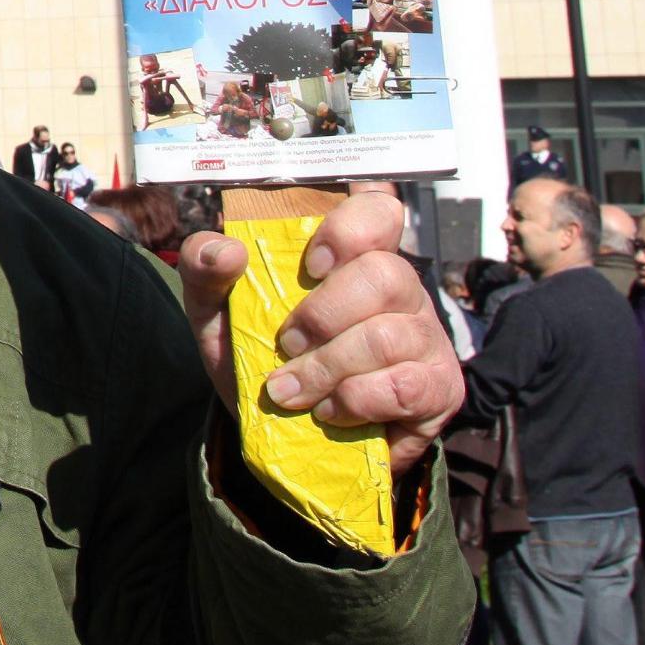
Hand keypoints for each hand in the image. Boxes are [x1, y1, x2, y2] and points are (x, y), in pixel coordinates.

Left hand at [177, 192, 463, 473]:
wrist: (280, 433)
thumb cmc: (258, 354)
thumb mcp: (217, 309)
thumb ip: (206, 267)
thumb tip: (226, 250)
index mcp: (350, 256)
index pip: (377, 210)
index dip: (351, 228)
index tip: (314, 264)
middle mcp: (399, 287)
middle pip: (384, 273)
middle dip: (324, 315)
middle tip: (287, 344)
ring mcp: (425, 337)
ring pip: (390, 335)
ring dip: (329, 368)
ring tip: (292, 390)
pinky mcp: (438, 389)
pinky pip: (406, 387)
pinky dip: (357, 401)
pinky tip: (330, 411)